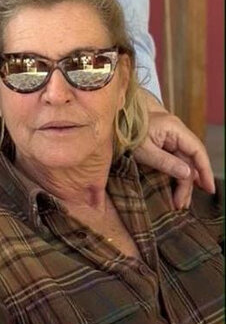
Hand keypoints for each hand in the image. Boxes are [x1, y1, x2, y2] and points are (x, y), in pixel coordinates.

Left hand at [133, 90, 214, 209]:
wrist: (113, 120)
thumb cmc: (125, 132)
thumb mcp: (144, 150)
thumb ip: (166, 162)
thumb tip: (188, 175)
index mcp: (174, 129)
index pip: (197, 150)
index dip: (206, 170)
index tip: (209, 188)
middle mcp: (176, 132)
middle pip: (190, 160)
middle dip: (188, 184)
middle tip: (181, 204)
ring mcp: (170, 138)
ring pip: (183, 162)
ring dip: (182, 183)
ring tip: (178, 202)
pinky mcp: (162, 143)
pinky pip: (175, 160)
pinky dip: (176, 175)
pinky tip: (176, 188)